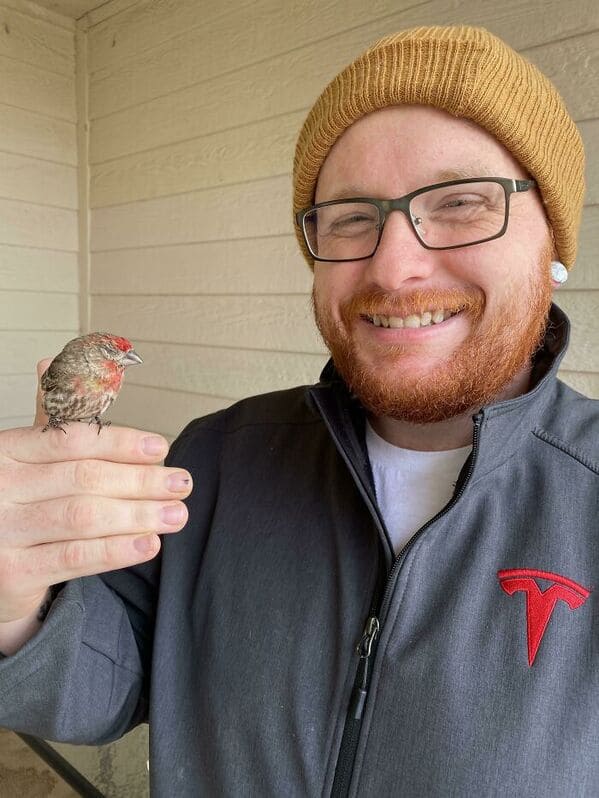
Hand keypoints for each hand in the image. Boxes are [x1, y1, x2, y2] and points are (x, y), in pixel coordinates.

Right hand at [0, 359, 191, 622]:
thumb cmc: (17, 506)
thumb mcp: (28, 461)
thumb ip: (50, 423)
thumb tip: (55, 362)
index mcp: (7, 451)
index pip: (72, 440)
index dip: (121, 443)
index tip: (161, 448)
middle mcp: (1, 486)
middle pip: (85, 478)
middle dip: (141, 480)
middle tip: (182, 483)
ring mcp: (4, 531)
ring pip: (84, 516)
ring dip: (139, 514)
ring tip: (177, 514)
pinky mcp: (13, 572)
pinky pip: (75, 557)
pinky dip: (117, 550)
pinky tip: (150, 543)